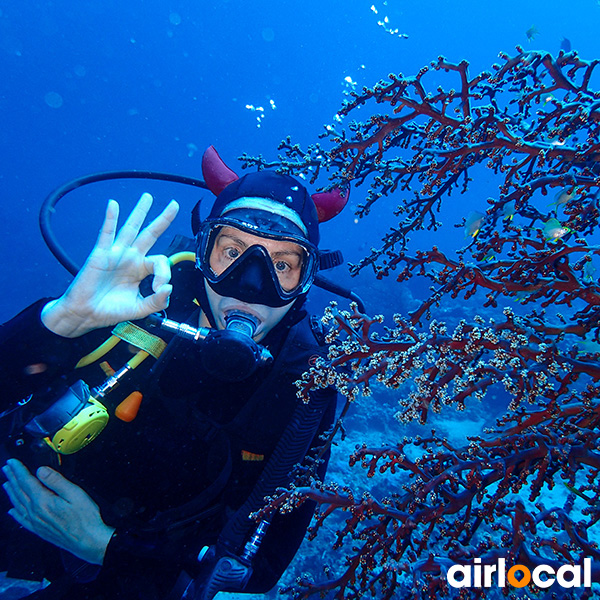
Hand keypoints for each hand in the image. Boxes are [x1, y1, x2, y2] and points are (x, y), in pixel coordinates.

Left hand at [2, 459, 114, 564]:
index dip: (18, 471)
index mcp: (43, 501)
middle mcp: (36, 513)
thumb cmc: (85, 518)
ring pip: (18, 505)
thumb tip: (41, 470)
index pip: (26, 482)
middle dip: (12, 479)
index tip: (12, 462)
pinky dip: (15, 514)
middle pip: (19, 492)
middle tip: (6, 469)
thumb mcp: (75, 494)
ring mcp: (36, 523)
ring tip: (6, 484)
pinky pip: (22, 520)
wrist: (88, 541)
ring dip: (11, 492)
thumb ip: (56, 481)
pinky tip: (11, 511)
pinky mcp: (39, 530)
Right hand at [41, 193, 179, 336]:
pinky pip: (106, 233)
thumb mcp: (140, 308)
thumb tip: (169, 289)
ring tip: (148, 197)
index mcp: (140, 269)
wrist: (85, 315)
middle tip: (174, 205)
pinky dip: (110, 218)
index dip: (165, 274)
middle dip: (162, 219)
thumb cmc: (110, 310)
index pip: (160, 262)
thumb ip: (157, 302)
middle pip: (150, 234)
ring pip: (131, 228)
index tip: (161, 289)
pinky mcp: (100, 254)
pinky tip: (114, 204)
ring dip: (140, 212)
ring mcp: (116, 253)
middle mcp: (130, 258)